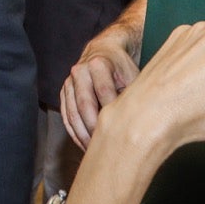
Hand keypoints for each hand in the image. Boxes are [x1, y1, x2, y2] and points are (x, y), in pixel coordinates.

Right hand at [61, 33, 141, 150]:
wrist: (103, 51)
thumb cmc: (122, 67)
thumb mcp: (132, 76)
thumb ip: (133, 95)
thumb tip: (140, 124)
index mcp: (98, 64)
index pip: (103, 92)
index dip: (112, 113)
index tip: (122, 133)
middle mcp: (79, 71)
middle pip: (84, 106)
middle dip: (94, 129)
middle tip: (106, 149)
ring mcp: (69, 82)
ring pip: (72, 114)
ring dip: (83, 135)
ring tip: (95, 152)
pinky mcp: (63, 92)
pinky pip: (66, 116)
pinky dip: (75, 133)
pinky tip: (85, 145)